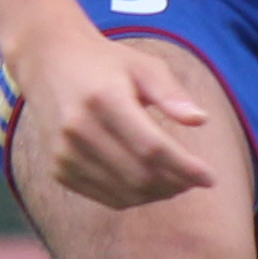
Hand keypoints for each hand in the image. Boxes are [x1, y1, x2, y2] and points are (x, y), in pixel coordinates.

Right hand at [12, 26, 218, 208]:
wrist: (46, 60)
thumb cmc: (104, 62)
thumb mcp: (142, 66)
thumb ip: (172, 94)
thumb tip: (201, 121)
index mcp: (104, 99)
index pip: (152, 147)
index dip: (185, 167)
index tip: (211, 177)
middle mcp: (79, 129)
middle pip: (139, 175)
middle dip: (175, 184)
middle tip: (194, 180)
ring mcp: (65, 153)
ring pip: (124, 193)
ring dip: (157, 195)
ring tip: (176, 182)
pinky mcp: (58, 169)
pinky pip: (105, 198)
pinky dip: (133, 197)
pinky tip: (149, 184)